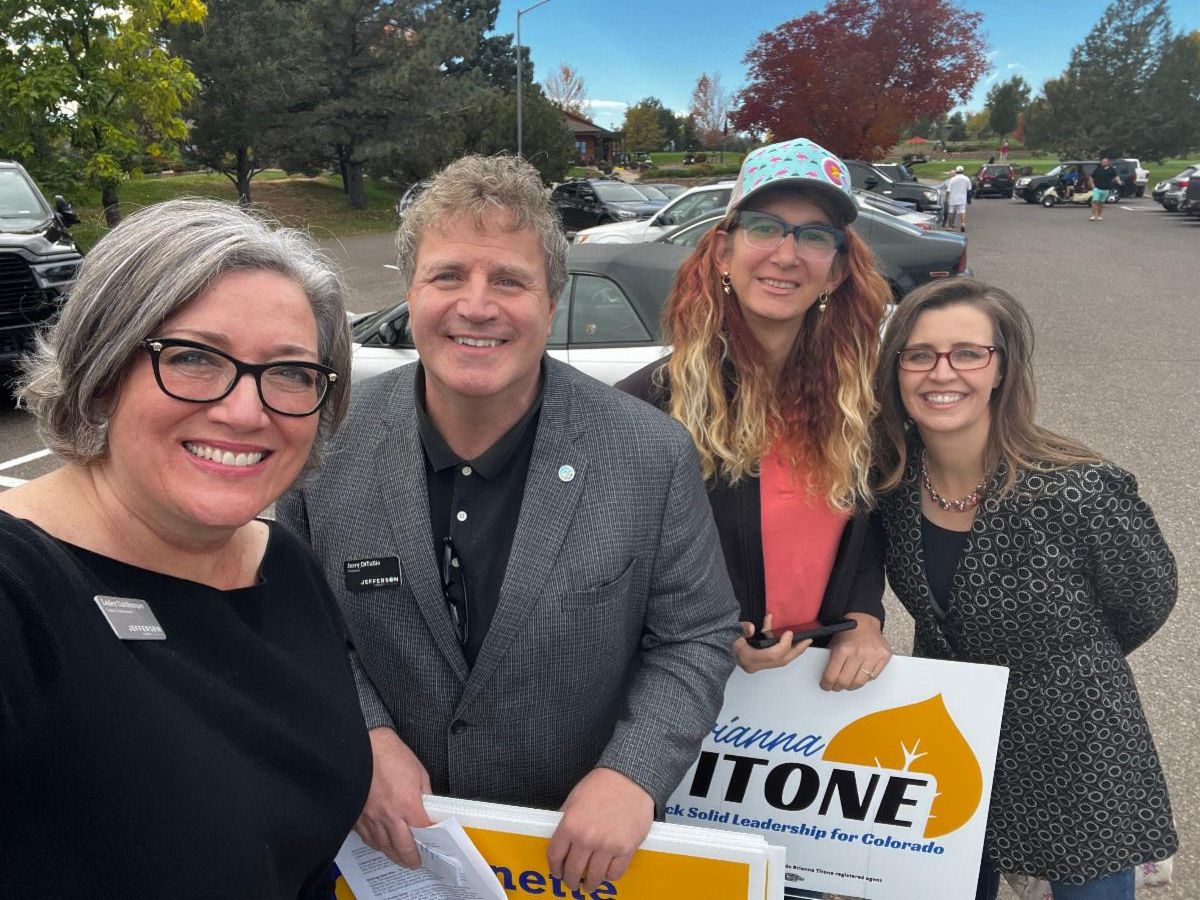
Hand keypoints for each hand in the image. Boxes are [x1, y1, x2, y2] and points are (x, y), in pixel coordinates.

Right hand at [354, 727, 433, 867]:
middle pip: (402, 848)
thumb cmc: (390, 755)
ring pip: (383, 847)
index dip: (429, 841)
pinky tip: (382, 844)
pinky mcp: (357, 817)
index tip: (433, 846)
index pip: (422, 832)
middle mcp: (389, 816)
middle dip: (411, 859)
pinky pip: (368, 838)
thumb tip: (428, 808)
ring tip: (400, 857)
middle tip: (416, 862)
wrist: (362, 748)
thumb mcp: (418, 772)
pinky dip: (377, 845)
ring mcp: (371, 819)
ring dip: (393, 854)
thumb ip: (425, 794)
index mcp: (407, 804)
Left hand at [548, 768, 652, 892]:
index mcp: (570, 825)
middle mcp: (587, 839)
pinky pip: (615, 873)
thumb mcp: (574, 799)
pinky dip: (609, 876)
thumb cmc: (602, 785)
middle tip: (573, 882)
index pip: (555, 856)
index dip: (555, 868)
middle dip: (571, 880)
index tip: (558, 872)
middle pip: (573, 871)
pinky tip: (607, 872)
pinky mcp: (626, 849)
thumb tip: (562, 840)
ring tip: (590, 883)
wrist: (630, 778)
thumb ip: (566, 820)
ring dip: (590, 883)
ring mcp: (607, 846)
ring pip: (594, 877)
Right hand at [732, 614, 812, 673]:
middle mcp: (754, 665)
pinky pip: (776, 658)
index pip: (772, 655)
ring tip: (804, 642)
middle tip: (807, 640)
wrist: (717, 651)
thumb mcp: (731, 632)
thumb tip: (751, 628)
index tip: (789, 633)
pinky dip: (784, 648)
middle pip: (781, 660)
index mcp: (748, 658)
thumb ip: (742, 629)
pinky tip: (787, 639)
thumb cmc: (724, 641)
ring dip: (793, 650)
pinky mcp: (760, 663)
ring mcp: (758, 666)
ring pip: (781, 661)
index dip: (784, 645)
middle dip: (796, 650)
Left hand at [819, 613, 892, 691]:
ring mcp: (873, 655)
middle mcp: (859, 653)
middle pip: (846, 682)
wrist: (864, 620)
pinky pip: (873, 676)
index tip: (825, 685)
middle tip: (836, 686)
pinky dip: (865, 678)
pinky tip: (860, 675)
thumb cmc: (848, 631)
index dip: (827, 684)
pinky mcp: (884, 656)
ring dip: (851, 686)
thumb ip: (831, 660)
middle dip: (838, 686)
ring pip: (860, 682)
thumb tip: (827, 678)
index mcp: (843, 649)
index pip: (832, 675)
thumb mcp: (834, 643)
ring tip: (847, 683)